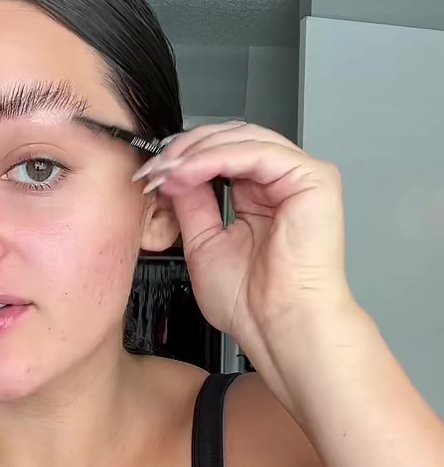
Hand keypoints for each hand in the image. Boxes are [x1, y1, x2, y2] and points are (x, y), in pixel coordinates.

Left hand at [135, 121, 354, 362]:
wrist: (279, 328)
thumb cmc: (253, 304)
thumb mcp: (204, 243)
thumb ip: (191, 204)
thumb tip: (171, 174)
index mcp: (261, 198)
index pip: (222, 156)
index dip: (184, 159)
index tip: (150, 174)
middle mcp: (283, 183)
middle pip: (233, 139)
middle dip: (186, 150)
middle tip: (155, 168)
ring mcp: (302, 178)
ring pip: (244, 138)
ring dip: (197, 151)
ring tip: (167, 169)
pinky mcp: (316, 178)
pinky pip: (257, 151)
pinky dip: (217, 157)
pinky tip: (190, 171)